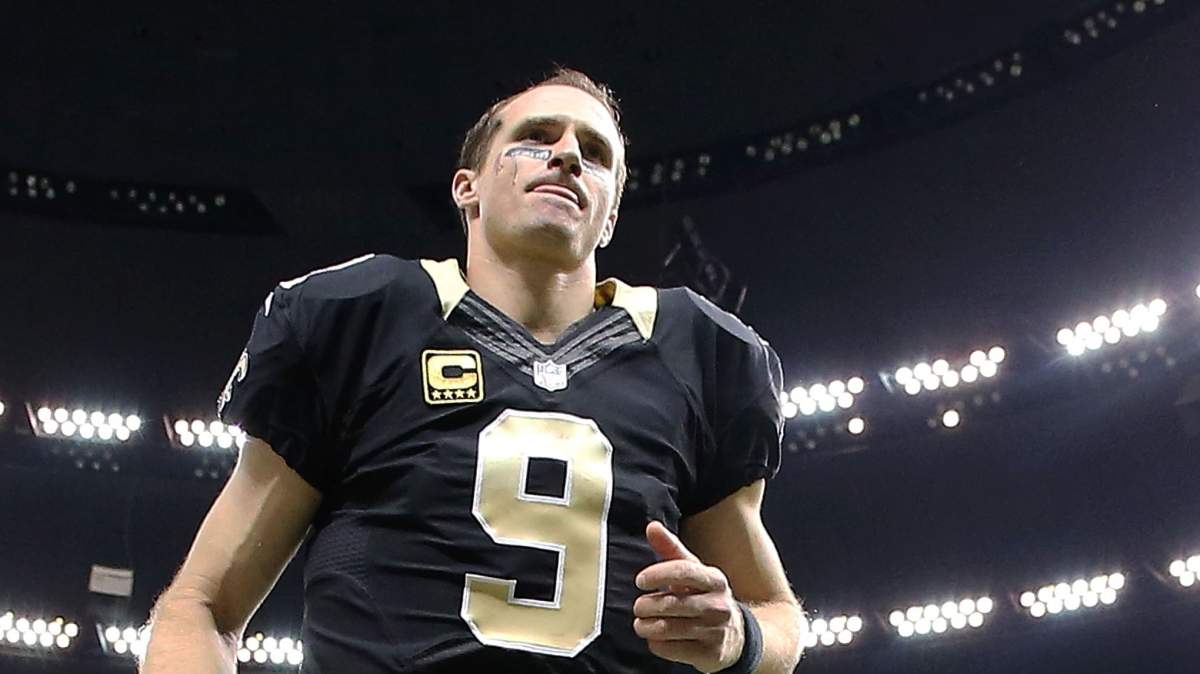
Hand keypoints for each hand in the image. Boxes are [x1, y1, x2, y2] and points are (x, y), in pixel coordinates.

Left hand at [633, 521, 744, 672]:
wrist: (737, 636)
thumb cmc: (705, 597)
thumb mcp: (694, 572)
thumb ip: (671, 550)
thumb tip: (652, 526)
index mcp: (714, 579)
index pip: (683, 571)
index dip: (658, 574)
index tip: (640, 580)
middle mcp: (718, 604)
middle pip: (671, 604)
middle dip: (646, 605)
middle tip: (639, 606)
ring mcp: (716, 631)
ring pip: (668, 629)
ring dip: (646, 626)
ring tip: (641, 623)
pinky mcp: (710, 654)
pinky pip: (671, 649)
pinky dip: (656, 644)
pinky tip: (655, 639)